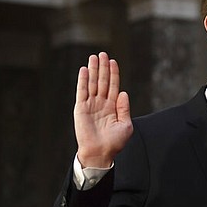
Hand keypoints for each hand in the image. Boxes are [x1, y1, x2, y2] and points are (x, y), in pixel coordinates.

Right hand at [74, 52, 132, 167]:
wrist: (100, 152)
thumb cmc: (114, 143)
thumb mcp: (126, 125)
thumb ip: (124, 108)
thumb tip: (124, 92)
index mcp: (113, 107)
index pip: (113, 86)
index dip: (114, 73)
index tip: (113, 61)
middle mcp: (101, 103)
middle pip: (102, 81)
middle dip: (103, 67)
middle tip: (103, 53)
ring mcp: (91, 105)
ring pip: (92, 83)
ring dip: (93, 70)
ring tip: (94, 57)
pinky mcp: (81, 108)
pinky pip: (82, 91)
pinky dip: (83, 80)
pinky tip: (84, 70)